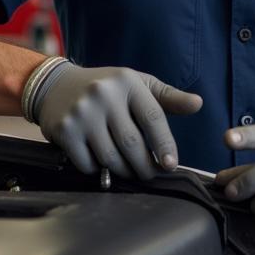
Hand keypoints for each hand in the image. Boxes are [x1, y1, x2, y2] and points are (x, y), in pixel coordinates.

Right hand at [34, 64, 202, 179]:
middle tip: (149, 173)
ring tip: (128, 170)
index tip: (171, 165)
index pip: (153, 118)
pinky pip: (88, 163)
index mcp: (127, 81)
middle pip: (132, 143)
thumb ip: (168, 97)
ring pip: (111, 157)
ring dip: (123, 170)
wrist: (55, 85)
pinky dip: (98, 169)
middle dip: (145, 166)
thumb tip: (198, 104)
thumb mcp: (138, 84)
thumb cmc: (106, 87)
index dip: (165, 145)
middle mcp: (103, 95)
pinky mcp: (64, 130)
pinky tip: (100, 161)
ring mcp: (82, 113)